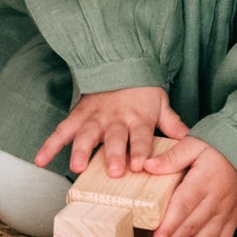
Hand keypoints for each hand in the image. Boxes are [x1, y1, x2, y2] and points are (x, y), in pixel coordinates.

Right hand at [35, 88, 186, 179]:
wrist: (118, 65)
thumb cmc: (142, 93)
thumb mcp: (161, 106)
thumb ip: (175, 126)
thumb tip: (195, 141)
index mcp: (138, 118)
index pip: (141, 137)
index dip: (140, 150)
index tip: (140, 165)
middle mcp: (115, 119)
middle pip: (114, 138)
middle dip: (113, 154)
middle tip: (113, 171)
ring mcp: (94, 118)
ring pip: (86, 135)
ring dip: (81, 151)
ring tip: (77, 167)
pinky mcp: (78, 116)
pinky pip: (61, 131)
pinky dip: (49, 145)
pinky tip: (40, 161)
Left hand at [139, 136, 236, 236]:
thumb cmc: (216, 148)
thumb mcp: (192, 144)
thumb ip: (171, 157)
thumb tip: (146, 165)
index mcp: (203, 181)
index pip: (184, 206)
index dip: (171, 224)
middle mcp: (216, 200)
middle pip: (191, 227)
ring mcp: (226, 212)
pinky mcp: (233, 219)